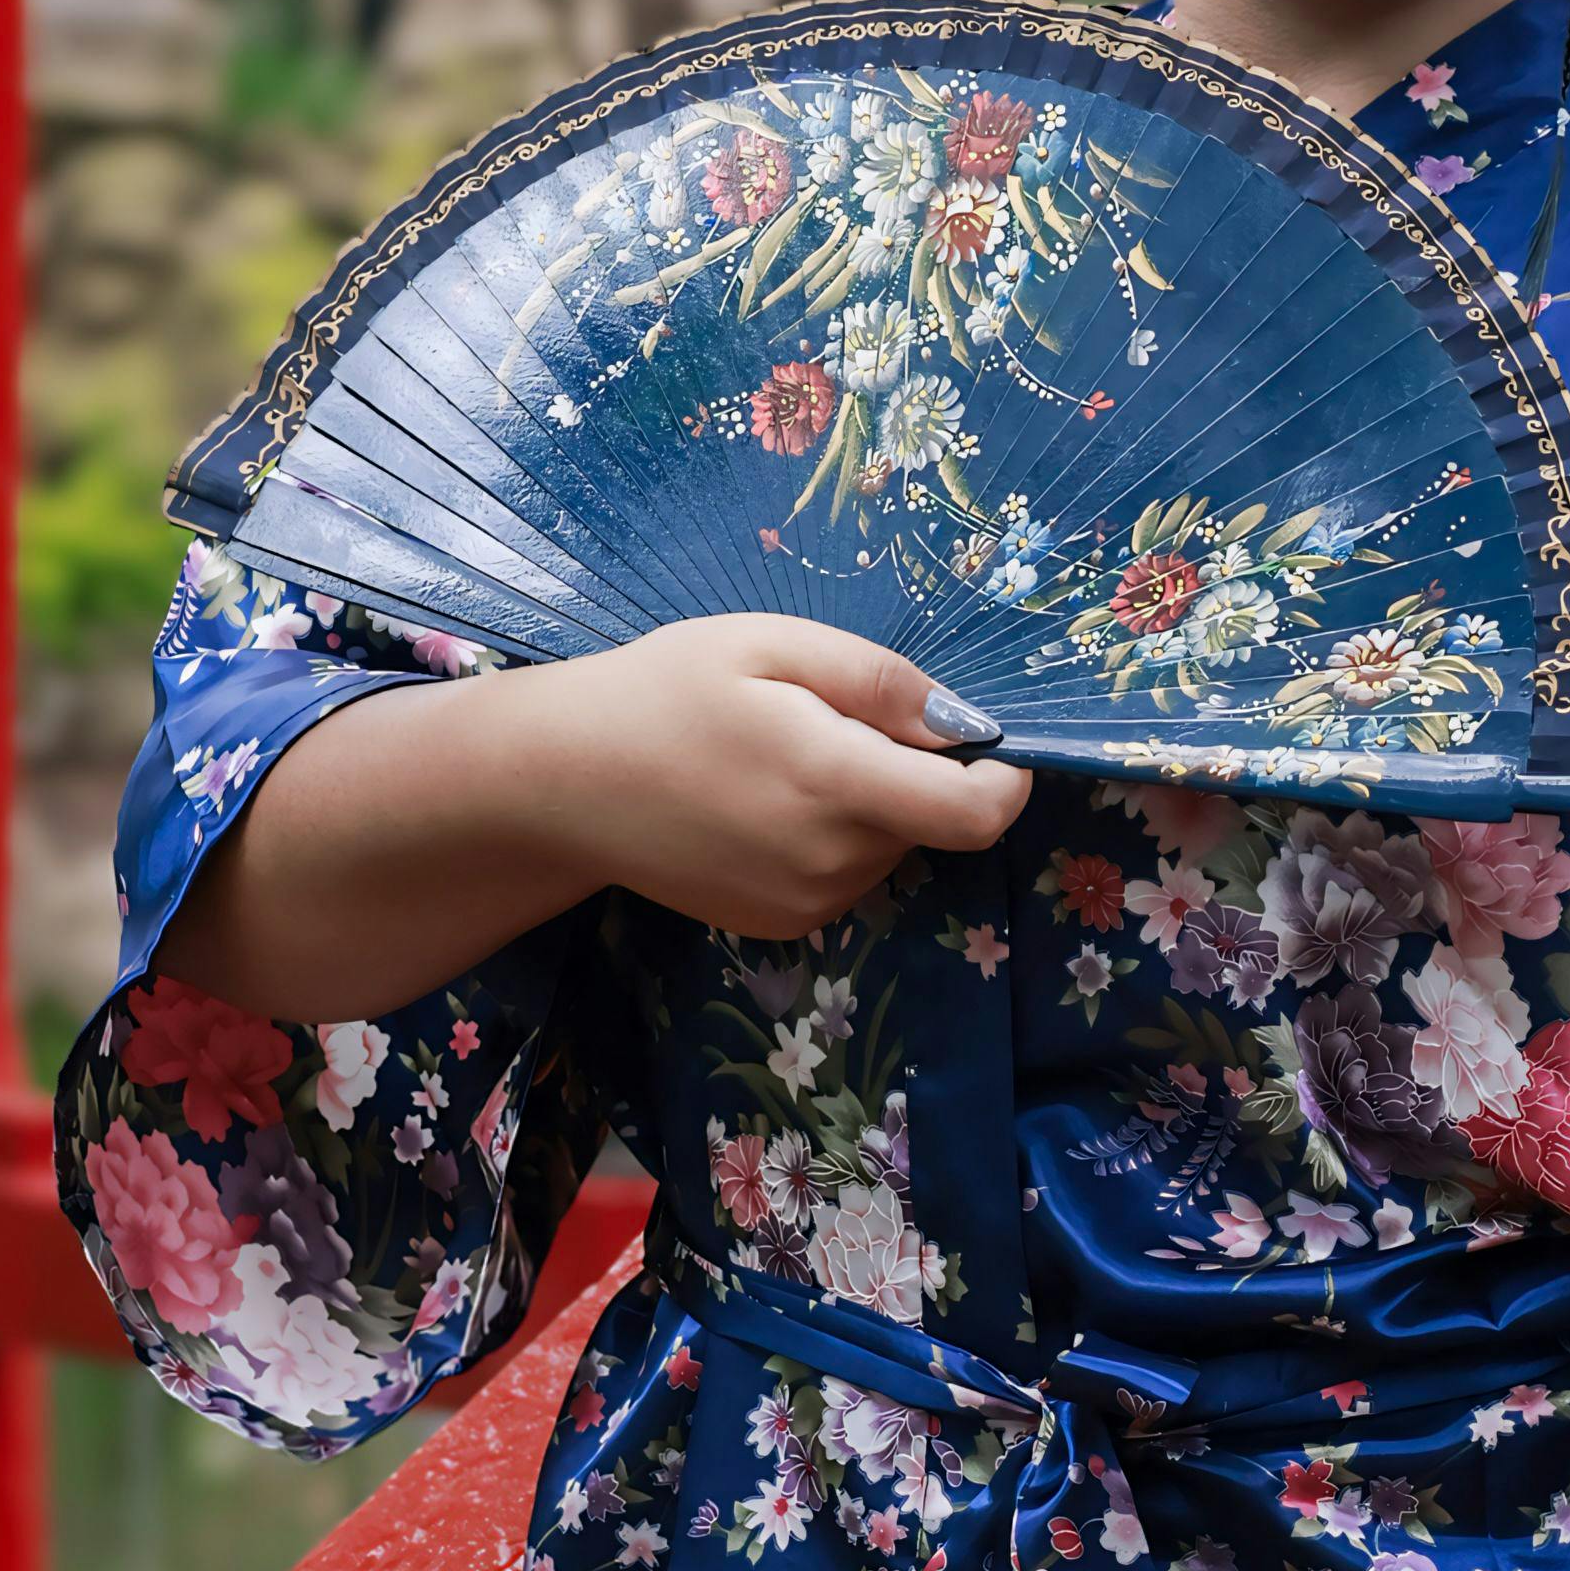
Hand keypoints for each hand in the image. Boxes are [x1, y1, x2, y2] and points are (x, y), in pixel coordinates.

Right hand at [546, 616, 1031, 935]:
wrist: (562, 782)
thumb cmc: (665, 691)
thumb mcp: (771, 644)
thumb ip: (879, 681)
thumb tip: (966, 721)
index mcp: (832, 782)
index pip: (972, 816)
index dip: (1006, 783)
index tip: (996, 747)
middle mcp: (828, 860)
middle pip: (929, 822)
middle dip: (912, 771)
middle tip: (828, 720)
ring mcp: (804, 904)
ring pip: (889, 848)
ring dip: (871, 804)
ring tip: (784, 759)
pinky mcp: (781, 926)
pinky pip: (847, 875)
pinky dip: (834, 838)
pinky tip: (765, 804)